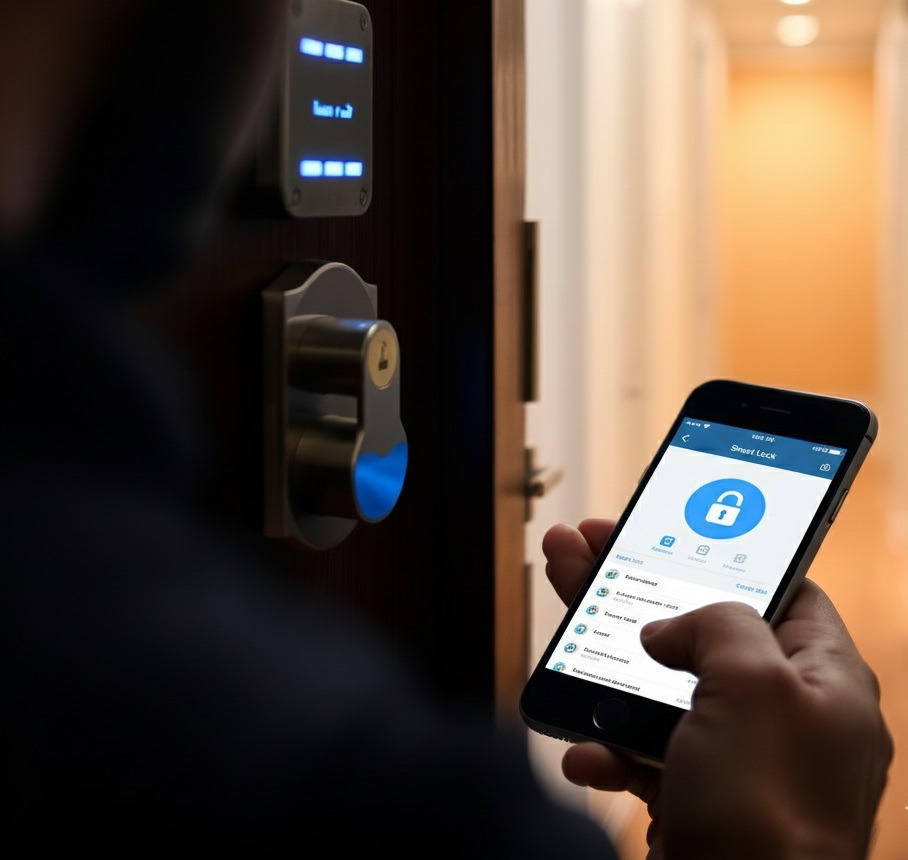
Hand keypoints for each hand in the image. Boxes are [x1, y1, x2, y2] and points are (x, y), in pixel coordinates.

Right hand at [543, 520, 892, 859]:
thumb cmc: (769, 811)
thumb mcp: (754, 683)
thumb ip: (718, 623)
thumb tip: (670, 629)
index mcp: (824, 681)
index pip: (782, 590)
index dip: (723, 555)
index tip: (671, 530)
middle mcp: (785, 717)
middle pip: (703, 630)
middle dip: (638, 592)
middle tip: (588, 549)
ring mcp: (738, 759)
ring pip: (664, 685)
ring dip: (607, 662)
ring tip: (563, 616)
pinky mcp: (697, 797)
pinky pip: (646, 752)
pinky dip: (610, 747)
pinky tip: (587, 752)